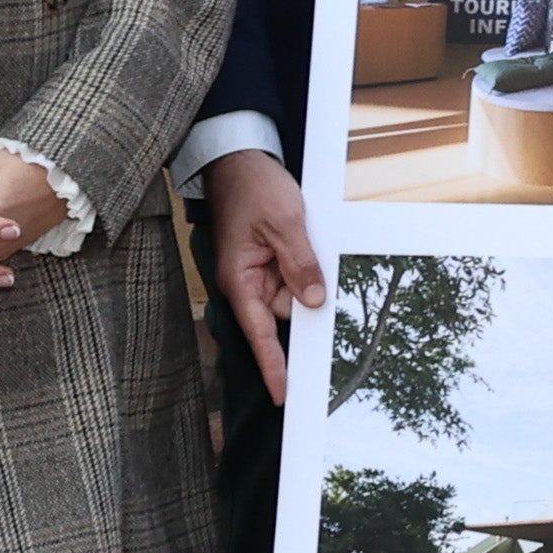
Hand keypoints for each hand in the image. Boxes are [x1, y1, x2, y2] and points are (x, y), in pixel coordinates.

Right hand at [201, 147, 328, 393]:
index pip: (260, 333)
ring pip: (292, 292)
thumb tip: (314, 300)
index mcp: (239, 279)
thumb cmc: (252, 187)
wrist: (238, 158)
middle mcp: (245, 282)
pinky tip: (302, 238)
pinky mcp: (267, 260)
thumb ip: (301, 263)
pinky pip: (292, 273)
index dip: (273, 365)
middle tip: (309, 260)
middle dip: (304, 294)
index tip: (285, 394)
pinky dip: (303, 262)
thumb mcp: (285, 222)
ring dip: (305, 271)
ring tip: (299, 233)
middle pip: (284, 310)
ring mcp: (256, 272)